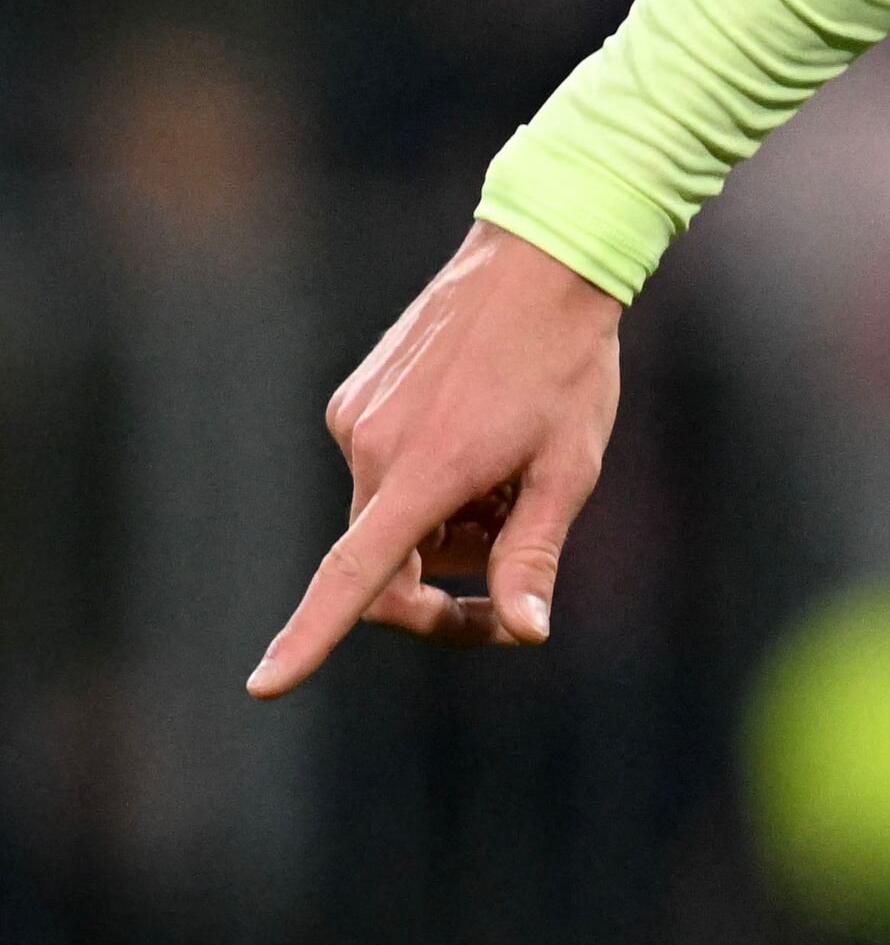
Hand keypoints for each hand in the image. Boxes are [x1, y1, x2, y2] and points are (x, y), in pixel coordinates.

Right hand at [248, 221, 624, 695]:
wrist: (539, 260)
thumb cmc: (568, 365)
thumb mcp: (569, 466)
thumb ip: (534, 554)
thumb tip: (525, 634)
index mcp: (425, 470)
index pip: (356, 574)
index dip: (310, 636)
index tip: (265, 685)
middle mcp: (373, 447)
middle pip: (388, 562)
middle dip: (447, 578)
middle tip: (517, 560)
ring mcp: (354, 419)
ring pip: (390, 516)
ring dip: (443, 520)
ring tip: (510, 465)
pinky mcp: (351, 398)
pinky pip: (383, 469)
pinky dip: (426, 478)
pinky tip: (478, 431)